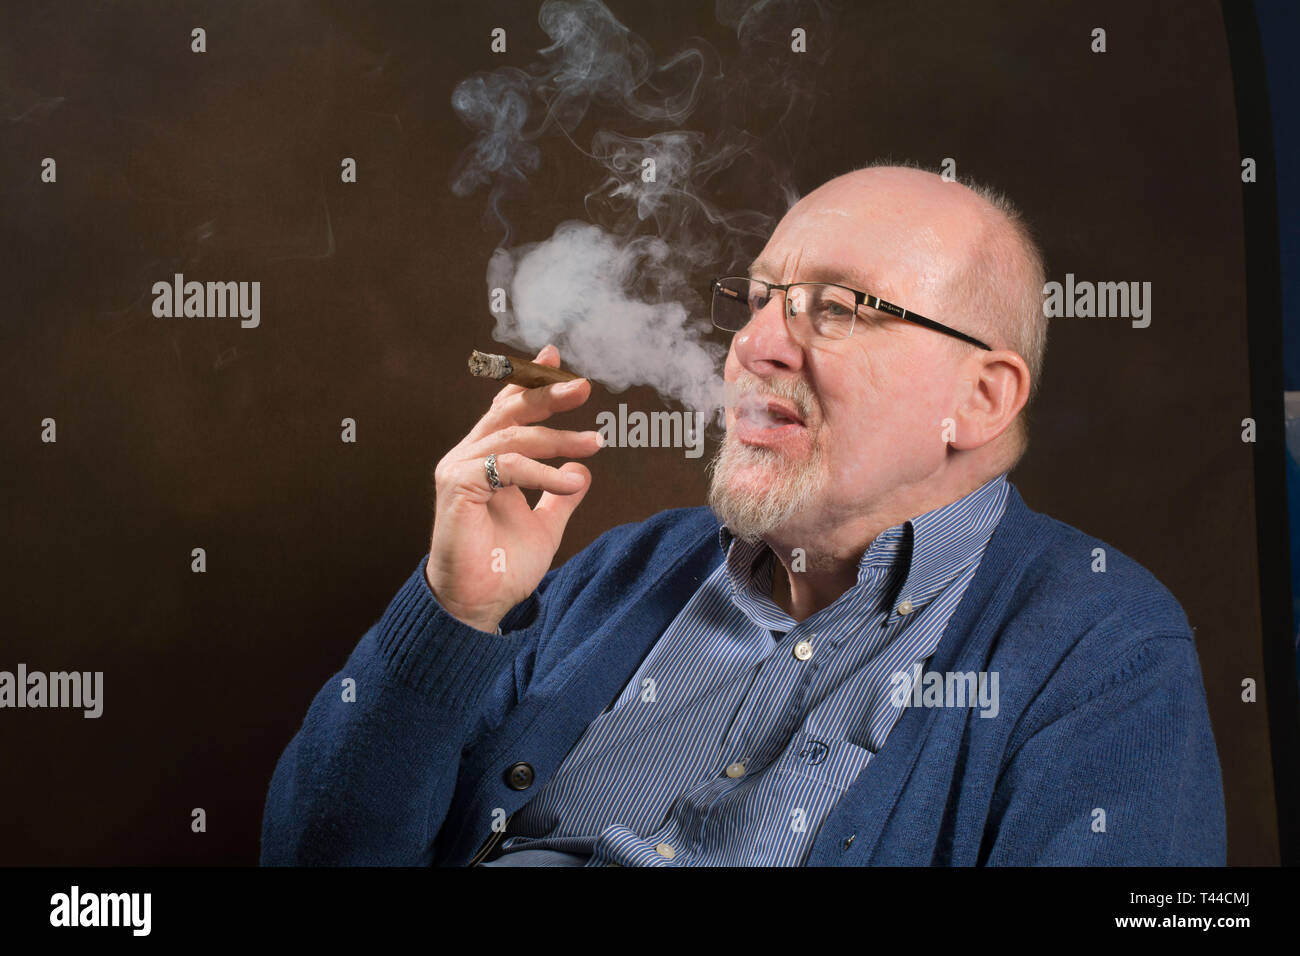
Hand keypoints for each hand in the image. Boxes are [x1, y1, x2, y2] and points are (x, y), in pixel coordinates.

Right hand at [426, 344, 601, 631]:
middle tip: (584, 388)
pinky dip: (542, 472)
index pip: (506, 410)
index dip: (529, 383)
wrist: (479, 604)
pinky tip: (570, 483)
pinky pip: (507, 467)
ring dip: (558, 439)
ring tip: (595, 444)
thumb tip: (582, 469)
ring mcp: (459, 470)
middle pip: (509, 412)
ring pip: (514, 438)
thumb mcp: (545, 525)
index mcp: (485, 460)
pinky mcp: (459, 487)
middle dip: (547, 395)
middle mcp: (468, 457)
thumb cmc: (503, 567)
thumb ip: (560, 496)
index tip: (554, 358)